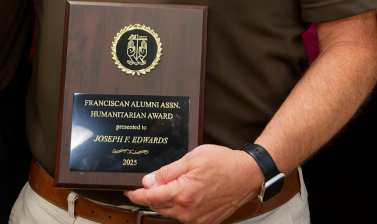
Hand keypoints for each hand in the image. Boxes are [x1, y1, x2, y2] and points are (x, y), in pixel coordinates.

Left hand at [124, 144, 264, 223]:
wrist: (248, 176)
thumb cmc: (224, 164)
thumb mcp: (192, 159)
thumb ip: (168, 172)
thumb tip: (148, 181)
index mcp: (183, 194)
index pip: (150, 198)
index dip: (136, 194)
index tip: (128, 190)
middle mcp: (188, 212)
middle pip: (158, 207)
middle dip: (150, 197)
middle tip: (146, 186)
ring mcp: (197, 220)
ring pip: (171, 213)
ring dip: (165, 202)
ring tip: (167, 187)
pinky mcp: (205, 222)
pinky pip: (184, 217)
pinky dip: (178, 207)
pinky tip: (182, 195)